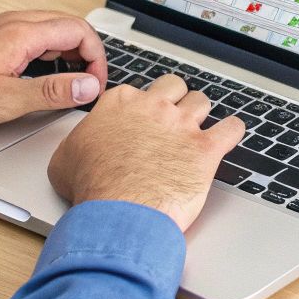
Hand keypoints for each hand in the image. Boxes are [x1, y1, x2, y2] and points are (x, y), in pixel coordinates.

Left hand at [0, 11, 107, 131]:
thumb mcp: (6, 101)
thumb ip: (51, 92)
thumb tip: (88, 86)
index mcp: (22, 33)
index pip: (79, 31)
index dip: (97, 58)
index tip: (94, 84)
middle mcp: (14, 22)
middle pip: (69, 25)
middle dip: (87, 53)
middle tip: (87, 84)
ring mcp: (2, 25)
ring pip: (51, 28)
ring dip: (68, 51)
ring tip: (69, 81)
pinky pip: (33, 33)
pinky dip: (49, 50)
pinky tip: (41, 72)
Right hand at [48, 73, 244, 230]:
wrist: (118, 212)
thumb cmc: (92, 188)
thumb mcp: (65, 159)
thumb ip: (78, 142)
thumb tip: (80, 146)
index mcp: (121, 104)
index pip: (138, 92)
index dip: (141, 106)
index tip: (143, 118)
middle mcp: (153, 108)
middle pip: (174, 86)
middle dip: (175, 99)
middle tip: (173, 117)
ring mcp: (182, 125)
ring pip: (202, 101)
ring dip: (201, 113)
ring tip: (198, 128)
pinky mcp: (205, 148)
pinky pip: (232, 127)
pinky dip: (233, 130)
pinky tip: (229, 135)